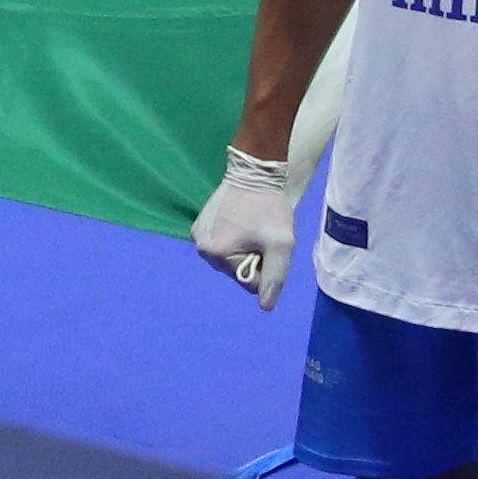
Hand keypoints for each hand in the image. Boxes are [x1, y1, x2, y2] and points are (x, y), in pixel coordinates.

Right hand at [191, 145, 298, 309]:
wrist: (253, 172)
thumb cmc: (269, 208)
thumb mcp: (280, 244)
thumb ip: (275, 277)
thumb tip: (265, 306)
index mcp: (216, 254)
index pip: (247, 282)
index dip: (264, 266)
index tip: (267, 244)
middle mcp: (201, 248)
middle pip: (236, 271)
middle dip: (252, 258)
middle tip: (261, 235)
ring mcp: (197, 235)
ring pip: (229, 259)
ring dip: (244, 249)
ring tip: (252, 227)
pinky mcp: (199, 225)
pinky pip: (221, 245)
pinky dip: (233, 239)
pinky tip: (241, 222)